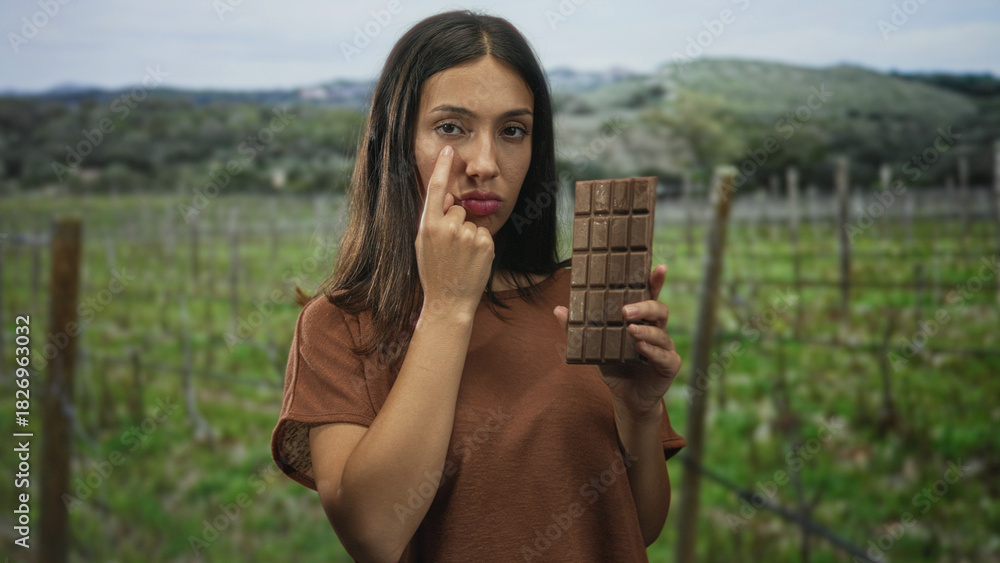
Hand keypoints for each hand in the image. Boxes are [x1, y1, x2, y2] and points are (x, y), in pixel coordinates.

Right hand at [415, 146, 494, 318]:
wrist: (449, 301)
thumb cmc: (434, 272)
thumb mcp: (424, 244)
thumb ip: (433, 219)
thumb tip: (448, 198)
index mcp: (428, 226)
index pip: (436, 190)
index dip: (441, 167)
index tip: (448, 149)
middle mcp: (448, 228)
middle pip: (458, 209)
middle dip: (456, 223)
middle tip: (450, 249)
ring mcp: (468, 236)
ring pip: (471, 222)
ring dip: (469, 236)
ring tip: (460, 258)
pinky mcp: (486, 244)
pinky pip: (484, 233)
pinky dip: (480, 245)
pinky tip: (471, 261)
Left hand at [553, 264, 680, 417]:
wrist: (626, 398)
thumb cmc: (614, 365)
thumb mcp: (594, 346)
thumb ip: (579, 329)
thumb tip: (558, 309)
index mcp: (642, 319)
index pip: (651, 295)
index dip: (656, 281)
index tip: (660, 267)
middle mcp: (657, 329)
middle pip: (659, 310)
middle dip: (644, 307)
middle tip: (624, 310)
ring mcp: (665, 347)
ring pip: (661, 333)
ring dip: (645, 330)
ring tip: (630, 329)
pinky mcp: (669, 366)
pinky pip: (664, 356)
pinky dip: (652, 351)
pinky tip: (640, 348)